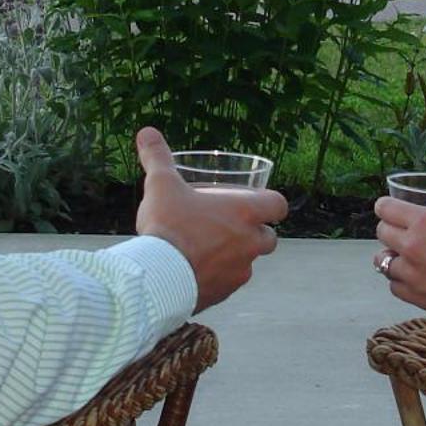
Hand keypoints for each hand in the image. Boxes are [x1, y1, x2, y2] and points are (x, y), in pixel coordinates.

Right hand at [134, 128, 284, 311]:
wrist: (158, 276)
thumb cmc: (168, 226)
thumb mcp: (161, 185)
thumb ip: (158, 157)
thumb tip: (146, 132)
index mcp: (244, 213)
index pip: (279, 205)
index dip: (271, 203)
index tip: (258, 202)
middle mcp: (250, 242)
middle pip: (269, 238)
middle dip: (255, 233)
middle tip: (229, 227)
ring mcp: (239, 271)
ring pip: (248, 263)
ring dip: (236, 256)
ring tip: (208, 250)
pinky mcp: (225, 293)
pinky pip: (229, 283)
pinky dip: (218, 277)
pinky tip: (195, 272)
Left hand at [372, 197, 425, 313]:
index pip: (387, 208)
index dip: (386, 206)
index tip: (388, 208)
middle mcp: (411, 245)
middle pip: (381, 232)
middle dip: (389, 230)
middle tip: (400, 231)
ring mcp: (409, 273)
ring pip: (381, 261)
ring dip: (391, 257)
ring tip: (403, 258)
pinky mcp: (413, 296)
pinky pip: (394, 286)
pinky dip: (400, 281)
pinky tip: (412, 279)